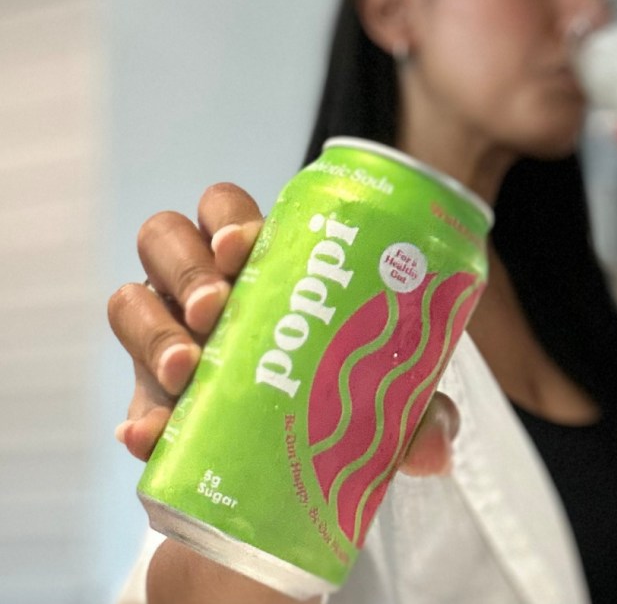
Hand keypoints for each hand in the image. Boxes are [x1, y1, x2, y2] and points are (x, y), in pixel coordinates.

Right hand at [107, 182, 458, 474]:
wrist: (294, 459)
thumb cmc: (342, 393)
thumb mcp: (382, 393)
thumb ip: (416, 410)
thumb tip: (437, 448)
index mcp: (258, 261)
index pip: (226, 210)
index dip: (226, 219)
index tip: (241, 248)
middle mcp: (202, 286)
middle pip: (164, 238)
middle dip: (184, 268)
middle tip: (216, 309)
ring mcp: (168, 335)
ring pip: (128, 300)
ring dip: (154, 332)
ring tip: (187, 372)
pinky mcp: (149, 397)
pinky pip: (126, 396)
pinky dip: (137, 416)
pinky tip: (149, 437)